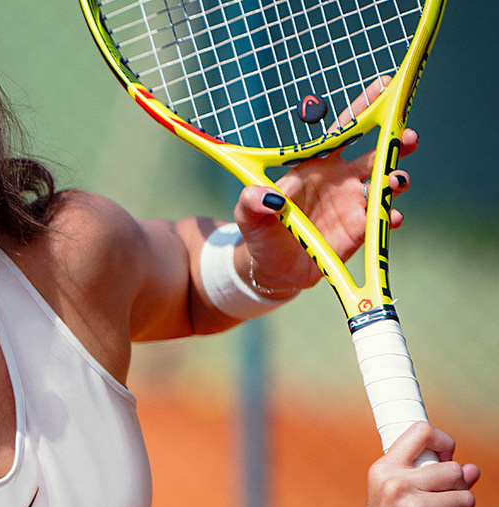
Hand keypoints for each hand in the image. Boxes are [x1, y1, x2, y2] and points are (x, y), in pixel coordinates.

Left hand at [233, 78, 417, 291]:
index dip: (362, 108)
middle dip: (395, 141)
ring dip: (396, 179)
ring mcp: (353, 204)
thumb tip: (264, 196)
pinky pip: (382, 219)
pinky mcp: (361, 230)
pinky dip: (390, 216)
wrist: (274, 270)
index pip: (342, 131)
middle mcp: (340, 179)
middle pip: (375, 153)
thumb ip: (251, 203)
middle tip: (409, 136)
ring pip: (384, 184)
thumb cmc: (261, 233)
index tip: (384, 85)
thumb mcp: (248, 216)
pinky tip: (391, 217)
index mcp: (314, 165)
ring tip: (397, 181)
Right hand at [339, 423, 479, 506]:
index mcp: (384, 470)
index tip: (446, 459)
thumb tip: (473, 469)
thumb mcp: (396, 501)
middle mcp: (396, 483)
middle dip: (459, 491)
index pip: (421, 432)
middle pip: (454, 470)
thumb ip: (431, 482)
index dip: (444, 441)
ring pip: (467, 499)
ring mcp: (413, 506)